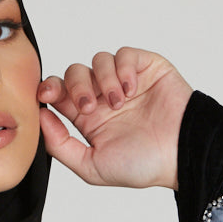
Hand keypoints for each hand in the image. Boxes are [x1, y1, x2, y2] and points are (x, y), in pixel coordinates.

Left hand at [37, 47, 192, 189]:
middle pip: (74, 72)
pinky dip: (122, 68)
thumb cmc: (142, 166)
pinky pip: (124, 54)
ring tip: (118, 102)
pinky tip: (131, 89)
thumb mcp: (91, 166)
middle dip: (75, 86)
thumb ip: (60, 145)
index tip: (45, 96)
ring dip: (102, 79)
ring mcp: (125, 82)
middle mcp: (105, 98)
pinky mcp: (147, 68)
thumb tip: (40, 117)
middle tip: (90, 107)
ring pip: (98, 60)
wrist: (182, 155)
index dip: (48, 89)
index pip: (59, 93)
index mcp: (89, 119)